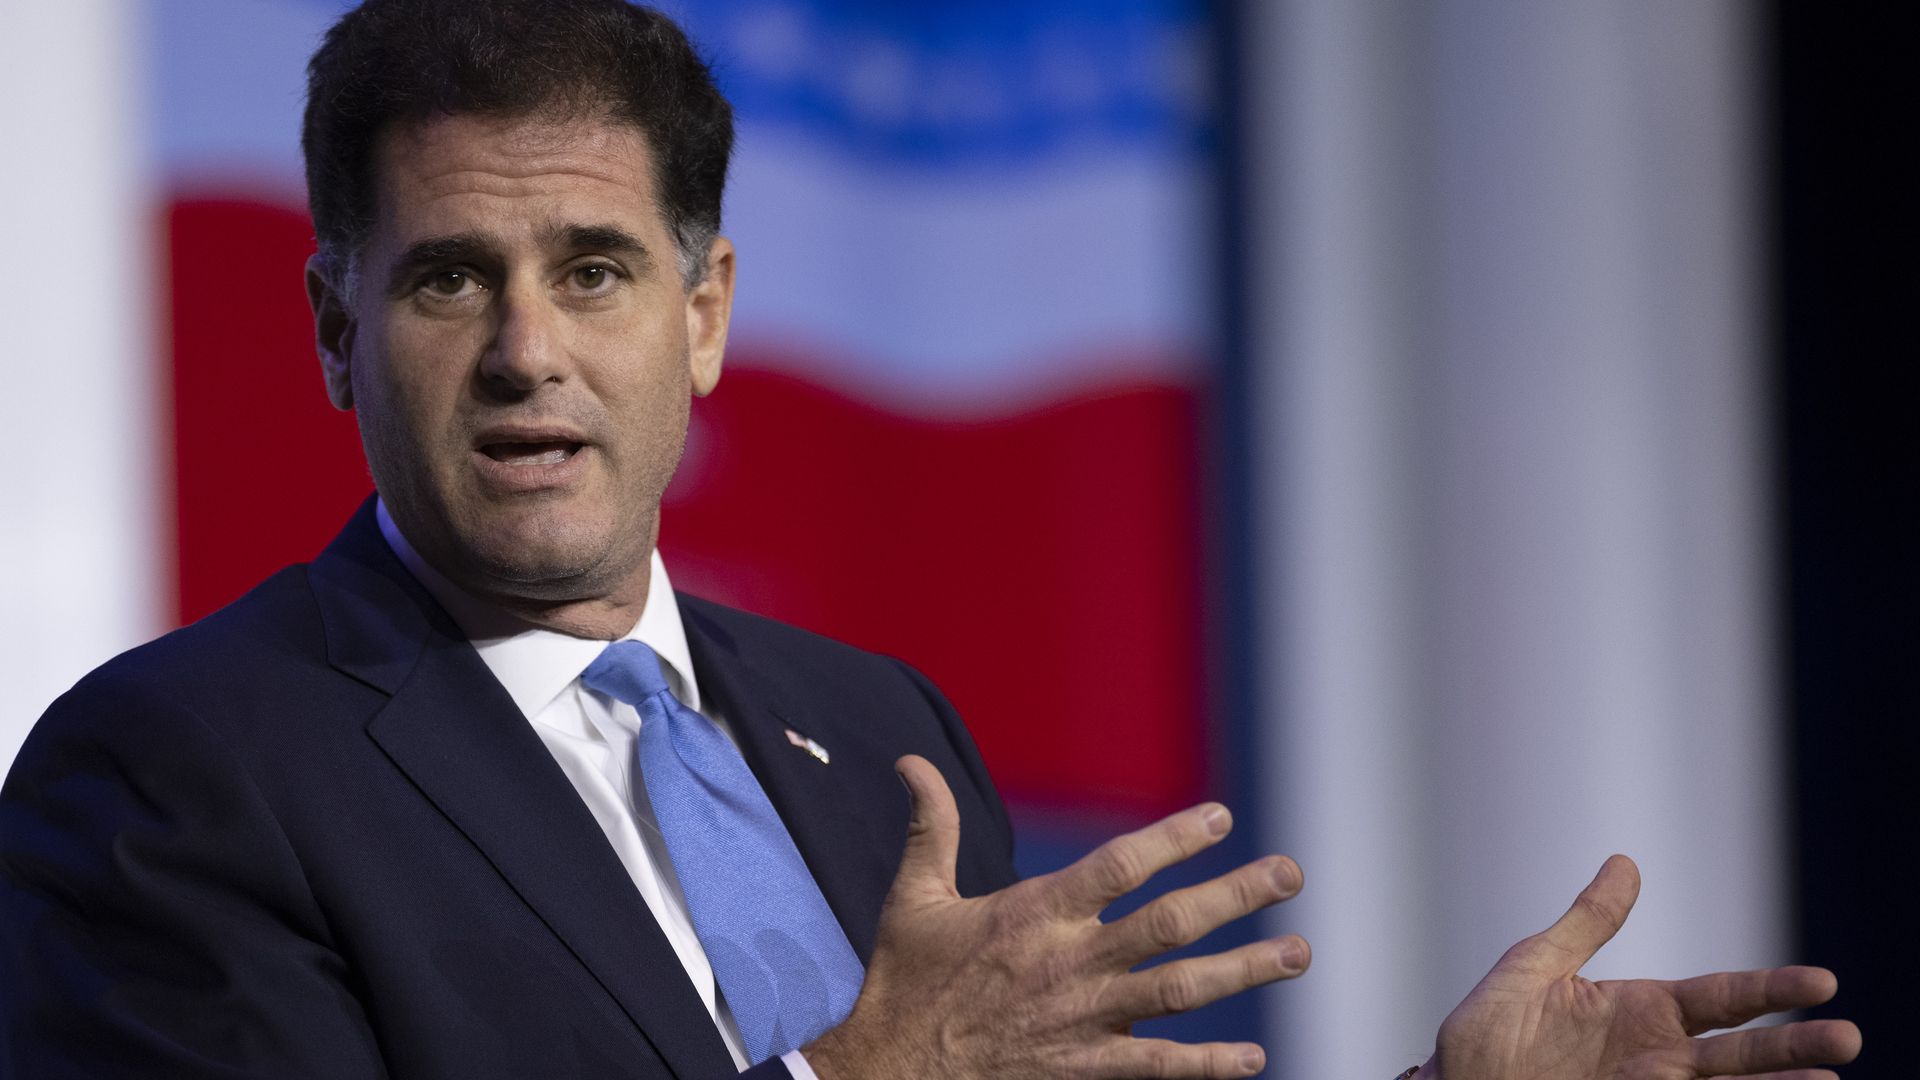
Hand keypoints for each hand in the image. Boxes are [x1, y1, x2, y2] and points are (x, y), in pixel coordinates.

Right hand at [805, 755, 1305, 1078]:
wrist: (889, 1073)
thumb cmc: (904, 982)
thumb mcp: (913, 897)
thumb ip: (929, 826)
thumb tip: (911, 761)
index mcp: (1033, 914)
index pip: (1118, 867)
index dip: (1172, 840)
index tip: (1219, 818)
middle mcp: (1068, 963)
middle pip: (1169, 923)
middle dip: (1234, 895)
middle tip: (1290, 873)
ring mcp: (1082, 1020)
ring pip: (1179, 991)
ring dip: (1244, 970)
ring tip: (1299, 952)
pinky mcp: (1082, 1070)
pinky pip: (1157, 1068)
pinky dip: (1208, 1065)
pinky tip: (1254, 1058)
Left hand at [1416, 855, 1860, 1079]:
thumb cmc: (1483, 1039)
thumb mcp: (1531, 969)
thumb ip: (1585, 924)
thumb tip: (1627, 862)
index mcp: (1638, 1011)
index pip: (1721, 998)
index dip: (1770, 991)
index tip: (1822, 984)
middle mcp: (1655, 1057)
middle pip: (1740, 1051)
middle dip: (1793, 1045)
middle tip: (1848, 1037)